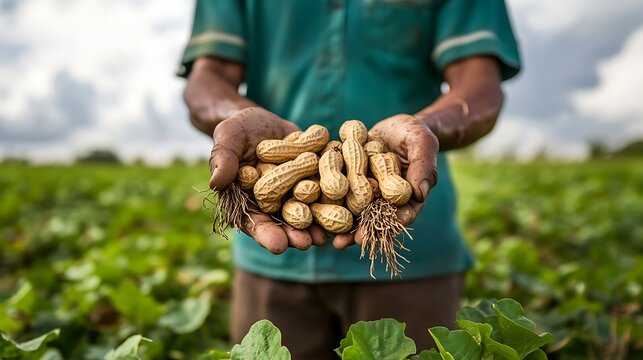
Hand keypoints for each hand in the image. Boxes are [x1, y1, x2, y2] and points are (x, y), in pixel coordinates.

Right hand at [209, 107, 326, 252]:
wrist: (263, 121)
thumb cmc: (239, 130)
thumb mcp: (228, 138)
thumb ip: (223, 158)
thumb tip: (216, 182)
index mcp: (247, 201)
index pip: (254, 223)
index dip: (266, 234)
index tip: (277, 245)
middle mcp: (271, 204)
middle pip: (282, 224)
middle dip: (294, 235)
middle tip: (305, 244)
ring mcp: (293, 195)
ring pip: (306, 215)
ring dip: (316, 226)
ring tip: (326, 236)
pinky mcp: (313, 182)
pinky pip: (324, 195)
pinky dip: (333, 203)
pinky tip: (345, 211)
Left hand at [333, 114, 438, 249]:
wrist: (394, 126)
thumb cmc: (414, 134)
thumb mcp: (422, 144)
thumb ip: (423, 167)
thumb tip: (420, 193)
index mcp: (406, 196)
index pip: (401, 214)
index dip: (391, 225)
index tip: (382, 232)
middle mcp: (383, 199)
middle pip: (373, 219)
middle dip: (360, 232)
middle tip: (346, 243)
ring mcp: (365, 192)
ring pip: (354, 211)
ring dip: (341, 225)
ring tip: (329, 239)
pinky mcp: (349, 181)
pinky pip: (338, 192)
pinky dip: (327, 202)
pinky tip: (314, 211)